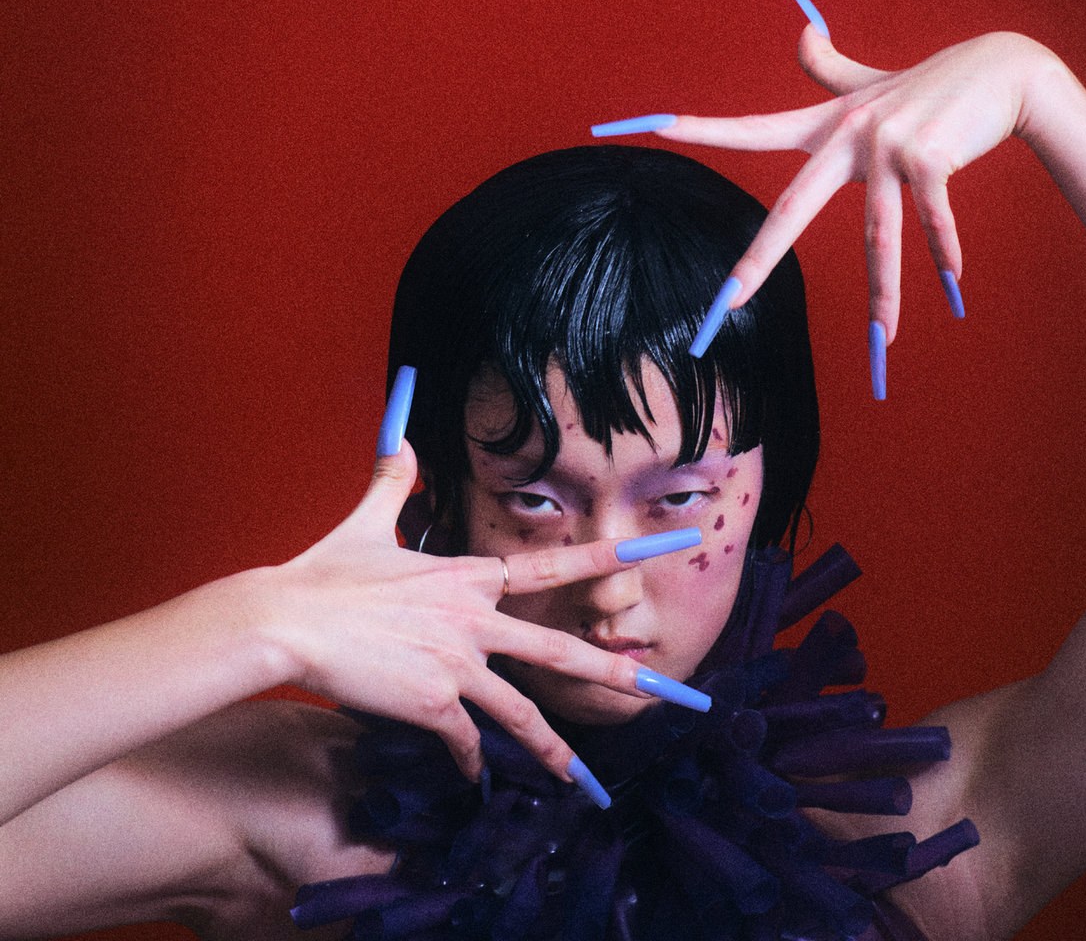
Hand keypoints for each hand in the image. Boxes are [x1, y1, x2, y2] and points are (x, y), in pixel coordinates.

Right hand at [261, 441, 693, 787]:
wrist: (285, 622)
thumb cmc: (324, 573)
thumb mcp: (368, 520)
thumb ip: (395, 479)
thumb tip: (401, 434)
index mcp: (468, 576)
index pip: (554, 563)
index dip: (609, 556)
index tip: (658, 551)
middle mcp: (474, 619)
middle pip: (560, 650)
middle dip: (617, 672)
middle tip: (669, 691)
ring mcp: (456, 664)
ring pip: (522, 713)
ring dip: (556, 751)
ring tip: (585, 781)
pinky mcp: (431, 704)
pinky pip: (464, 741)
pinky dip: (470, 761)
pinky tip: (472, 777)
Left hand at [662, 29, 1056, 387]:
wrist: (1004, 68)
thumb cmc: (931, 85)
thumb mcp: (871, 82)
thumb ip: (828, 67)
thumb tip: (800, 28)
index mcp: (828, 125)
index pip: (755, 129)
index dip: (707, 129)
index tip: (658, 125)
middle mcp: (850, 136)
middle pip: (794, 208)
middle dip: (759, 260)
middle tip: (727, 304)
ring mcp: (889, 145)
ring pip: (876, 234)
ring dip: (885, 292)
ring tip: (884, 338)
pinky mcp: (932, 155)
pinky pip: (932, 219)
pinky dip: (942, 252)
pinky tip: (952, 283)